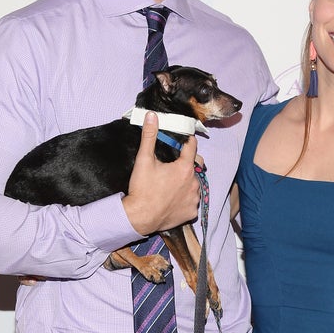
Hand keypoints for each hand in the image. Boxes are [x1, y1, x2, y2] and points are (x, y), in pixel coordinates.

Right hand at [123, 112, 200, 234]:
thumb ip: (150, 136)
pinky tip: (173, 200)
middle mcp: (194, 183)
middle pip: (194, 167)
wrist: (139, 217)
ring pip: (194, 185)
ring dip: (186, 183)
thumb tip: (151, 115)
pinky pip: (192, 202)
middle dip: (185, 165)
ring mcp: (194, 199)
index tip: (183, 141)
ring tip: (170, 186)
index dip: (187, 142)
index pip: (192, 147)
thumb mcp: (144, 160)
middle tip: (170, 169)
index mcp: (185, 168)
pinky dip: (185, 199)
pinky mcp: (191, 212)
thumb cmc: (142, 188)